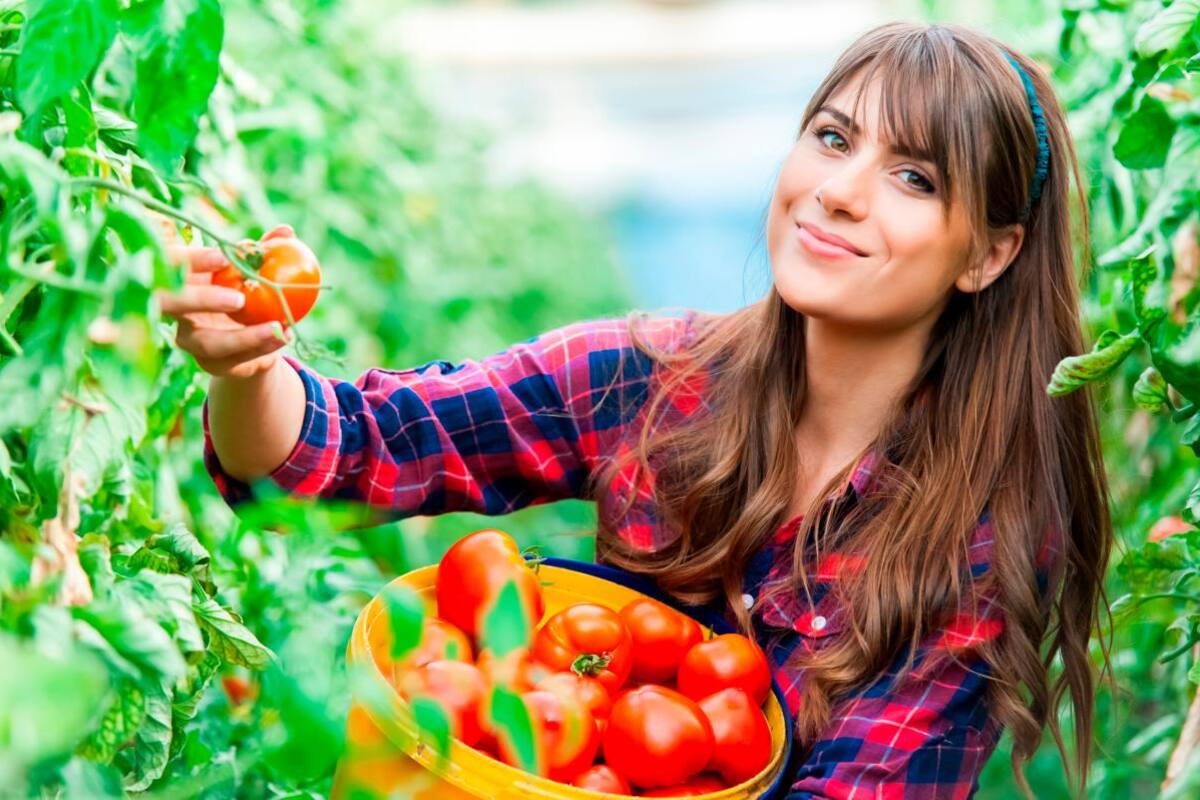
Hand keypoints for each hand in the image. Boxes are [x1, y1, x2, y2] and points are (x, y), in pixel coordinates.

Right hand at [155, 224, 296, 378]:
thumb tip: (286, 230)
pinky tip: (284, 337)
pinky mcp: (210, 364)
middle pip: (172, 306)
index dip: (192, 260)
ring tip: (278, 328)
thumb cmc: (244, 291)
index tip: (223, 257)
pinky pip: (234, 361)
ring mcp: (190, 340)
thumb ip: (263, 251)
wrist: (248, 338)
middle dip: (201, 299)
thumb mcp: (251, 271)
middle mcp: (177, 311)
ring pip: (208, 343)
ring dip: (244, 337)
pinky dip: (261, 349)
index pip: (171, 264)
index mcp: (181, 278)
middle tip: (239, 299)